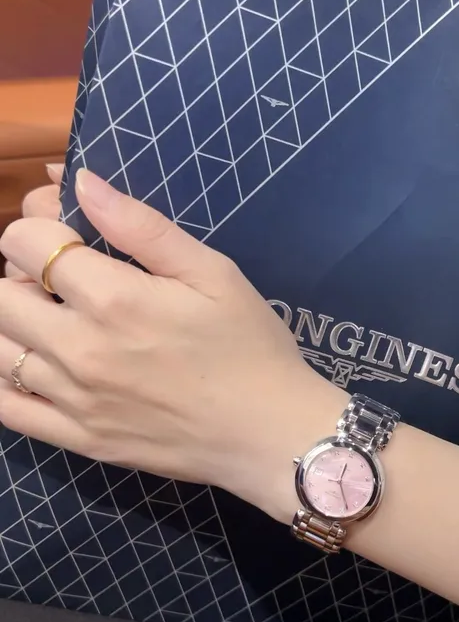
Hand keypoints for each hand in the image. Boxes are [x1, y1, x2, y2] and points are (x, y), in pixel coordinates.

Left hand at [0, 169, 348, 521]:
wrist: (269, 431)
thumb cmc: (250, 345)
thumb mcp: (213, 273)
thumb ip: (144, 227)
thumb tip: (82, 181)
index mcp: (114, 299)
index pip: (26, 242)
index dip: (41, 224)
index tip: (71, 231)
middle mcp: (78, 348)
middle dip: (21, 270)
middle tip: (64, 276)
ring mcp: (72, 400)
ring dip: (13, 321)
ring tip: (55, 318)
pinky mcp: (77, 439)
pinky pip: (5, 407)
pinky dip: (3, 378)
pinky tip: (32, 362)